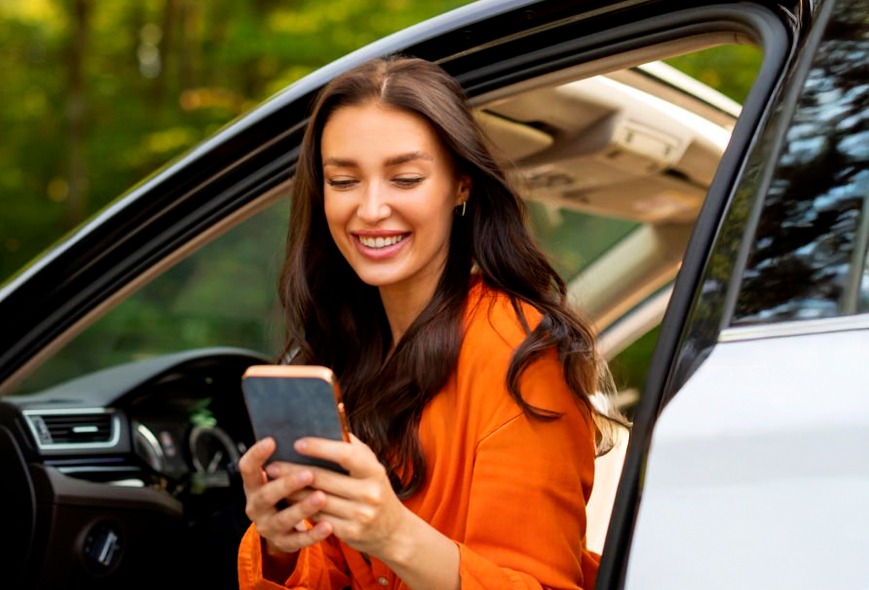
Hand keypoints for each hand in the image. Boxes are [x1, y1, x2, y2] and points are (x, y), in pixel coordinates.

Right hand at [237, 437, 333, 555]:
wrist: (285, 528)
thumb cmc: (289, 490)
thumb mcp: (284, 475)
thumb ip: (293, 457)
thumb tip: (318, 430)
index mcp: (254, 484)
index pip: (247, 468)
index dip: (257, 455)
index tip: (272, 440)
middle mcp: (256, 506)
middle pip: (266, 495)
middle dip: (287, 484)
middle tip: (309, 474)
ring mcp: (268, 526)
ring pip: (283, 519)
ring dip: (302, 508)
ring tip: (322, 497)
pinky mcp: (284, 542)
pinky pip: (299, 541)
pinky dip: (313, 534)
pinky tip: (328, 525)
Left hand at [267, 433, 410, 559]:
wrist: (393, 530)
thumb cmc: (375, 488)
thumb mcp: (371, 466)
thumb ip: (352, 444)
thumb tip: (333, 412)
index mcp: (374, 471)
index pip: (346, 455)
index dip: (321, 448)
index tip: (297, 443)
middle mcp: (370, 493)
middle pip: (324, 479)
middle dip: (294, 471)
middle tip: (272, 465)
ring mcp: (361, 515)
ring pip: (316, 500)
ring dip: (291, 491)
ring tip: (274, 482)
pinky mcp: (350, 533)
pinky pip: (318, 519)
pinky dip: (300, 508)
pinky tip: (287, 501)